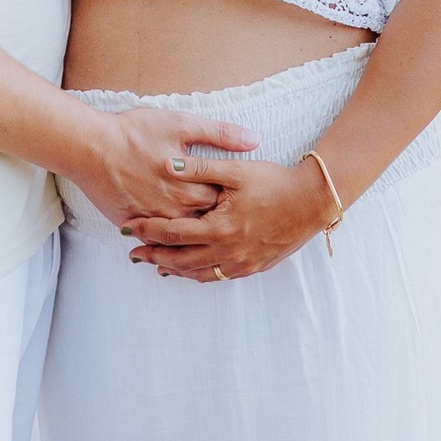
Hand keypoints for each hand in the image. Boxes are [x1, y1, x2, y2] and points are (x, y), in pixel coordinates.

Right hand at [69, 109, 259, 227]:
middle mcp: (175, 210)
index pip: (224, 202)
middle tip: (231, 223)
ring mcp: (154, 221)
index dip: (233, 200)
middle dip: (217, 223)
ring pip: (181, 239)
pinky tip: (172, 246)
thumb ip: (220, 133)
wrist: (92, 147)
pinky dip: (165, 245)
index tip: (241, 200)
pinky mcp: (133, 226)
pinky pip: (154, 243)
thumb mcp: (181, 124)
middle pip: (206, 223)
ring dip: (193, 238)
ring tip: (206, 237)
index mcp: (191, 186)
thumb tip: (254, 139)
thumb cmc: (135, 132)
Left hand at [123, 152, 332, 279]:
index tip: (129, 226)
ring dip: (174, 268)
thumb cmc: (274, 182)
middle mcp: (227, 250)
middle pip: (180, 258)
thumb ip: (199, 169)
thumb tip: (167, 165)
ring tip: (154, 262)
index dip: (148, 230)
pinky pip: (217, 275)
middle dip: (154, 254)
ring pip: (198, 272)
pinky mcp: (251, 267)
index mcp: (219, 227)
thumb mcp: (235, 171)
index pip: (173, 232)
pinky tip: (189, 269)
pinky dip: (198, 273)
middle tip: (132, 252)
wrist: (311, 203)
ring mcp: (240, 262)